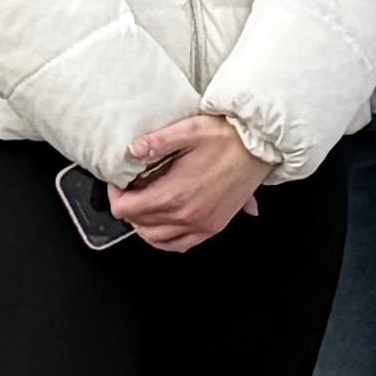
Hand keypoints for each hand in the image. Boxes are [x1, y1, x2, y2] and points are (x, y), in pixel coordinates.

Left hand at [111, 113, 269, 252]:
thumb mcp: (188, 130)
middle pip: (140, 225)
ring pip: (158, 240)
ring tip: (142, 208)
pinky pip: (182, 245)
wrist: (259, 147)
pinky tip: (163, 227)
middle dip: (128, 209)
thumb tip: (132, 150)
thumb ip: (156, 142)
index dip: (116, 197)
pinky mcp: (214, 226)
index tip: (119, 184)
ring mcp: (201, 224)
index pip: (128, 209)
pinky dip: (166, 240)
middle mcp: (186, 215)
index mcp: (174, 194)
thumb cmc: (226, 137)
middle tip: (128, 192)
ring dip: (144, 226)